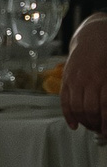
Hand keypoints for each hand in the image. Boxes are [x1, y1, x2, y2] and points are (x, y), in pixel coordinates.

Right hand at [61, 14, 106, 133]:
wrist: (93, 35)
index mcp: (104, 77)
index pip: (105, 107)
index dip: (106, 123)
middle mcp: (89, 79)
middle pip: (91, 110)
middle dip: (96, 125)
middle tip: (102, 131)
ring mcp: (75, 80)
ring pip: (77, 108)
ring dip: (85, 122)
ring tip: (91, 127)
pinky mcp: (66, 80)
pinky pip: (64, 101)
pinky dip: (68, 115)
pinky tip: (74, 125)